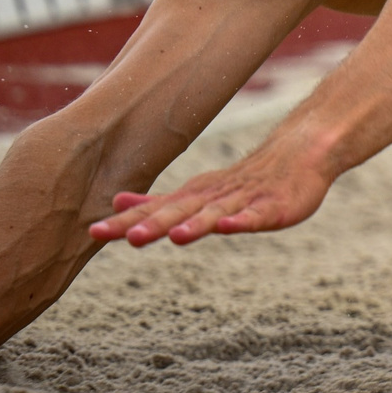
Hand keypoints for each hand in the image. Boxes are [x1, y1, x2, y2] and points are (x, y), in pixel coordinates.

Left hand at [88, 138, 335, 246]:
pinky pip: (256, 216)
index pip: (154, 210)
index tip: (93, 232)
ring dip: (197, 224)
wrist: (298, 154)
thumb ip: (158, 202)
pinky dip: (242, 221)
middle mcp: (213, 197)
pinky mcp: (273, 208)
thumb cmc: (244, 178)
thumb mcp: (196, 191)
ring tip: (177, 237)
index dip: (126, 222)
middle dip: (156, 225)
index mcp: (193, 196)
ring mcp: (243, 201)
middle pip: (181, 212)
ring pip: (216, 214)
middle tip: (130, 238)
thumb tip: (117, 201)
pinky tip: (229, 228)